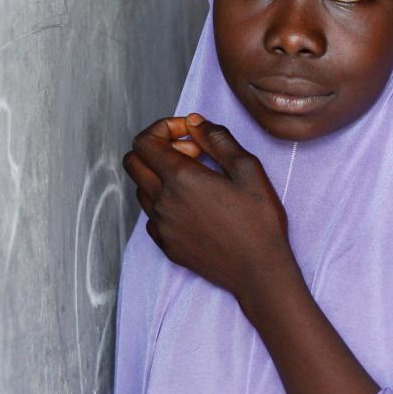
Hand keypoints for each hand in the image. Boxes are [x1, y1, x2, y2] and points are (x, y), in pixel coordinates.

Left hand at [123, 113, 293, 299]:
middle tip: (191, 155)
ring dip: (160, 176)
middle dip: (157, 149)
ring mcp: (161, 225)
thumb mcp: (248, 169)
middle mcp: (162, 201)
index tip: (191, 135)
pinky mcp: (165, 244)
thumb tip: (195, 122)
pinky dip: (164, 203)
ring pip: (141, 188)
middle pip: (133, 162)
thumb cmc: (259, 221)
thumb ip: (218, 139)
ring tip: (196, 182)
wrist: (258, 271)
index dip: (164, 129)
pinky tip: (193, 207)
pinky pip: (151, 215)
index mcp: (180, 178)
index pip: (144, 141)